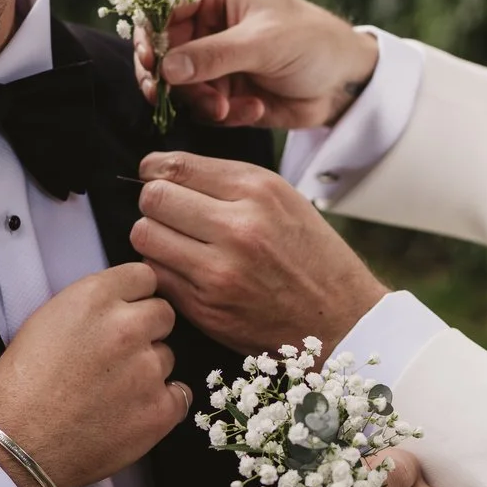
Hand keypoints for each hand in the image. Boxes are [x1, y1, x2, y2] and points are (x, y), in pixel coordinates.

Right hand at [0, 263, 187, 486]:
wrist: (17, 444)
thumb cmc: (21, 389)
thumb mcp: (45, 322)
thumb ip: (90, 306)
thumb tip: (119, 305)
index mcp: (94, 299)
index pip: (143, 276)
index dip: (136, 296)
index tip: (129, 310)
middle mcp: (126, 327)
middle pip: (163, 314)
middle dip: (147, 331)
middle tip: (120, 356)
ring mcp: (147, 369)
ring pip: (168, 357)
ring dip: (149, 370)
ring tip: (113, 392)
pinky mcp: (160, 409)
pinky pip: (179, 396)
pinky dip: (161, 405)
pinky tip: (130, 413)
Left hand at [130, 151, 387, 353]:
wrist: (341, 320)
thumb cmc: (311, 256)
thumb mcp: (284, 200)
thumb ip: (227, 183)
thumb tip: (164, 172)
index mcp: (258, 190)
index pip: (175, 166)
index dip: (155, 171)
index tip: (155, 177)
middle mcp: (237, 227)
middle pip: (153, 198)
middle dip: (156, 203)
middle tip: (171, 215)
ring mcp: (218, 271)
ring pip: (145, 236)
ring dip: (154, 237)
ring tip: (178, 243)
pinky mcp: (205, 308)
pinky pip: (157, 275)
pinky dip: (164, 270)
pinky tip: (187, 271)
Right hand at [134, 0, 379, 128]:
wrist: (344, 82)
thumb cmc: (311, 42)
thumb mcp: (263, 43)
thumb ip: (213, 55)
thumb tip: (166, 69)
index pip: (163, 3)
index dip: (150, 31)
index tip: (150, 60)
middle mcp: (206, 18)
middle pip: (161, 46)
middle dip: (169, 76)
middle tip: (164, 98)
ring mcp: (210, 55)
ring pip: (176, 81)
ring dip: (198, 100)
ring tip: (226, 108)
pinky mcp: (218, 87)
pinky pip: (199, 104)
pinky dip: (220, 113)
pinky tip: (253, 109)